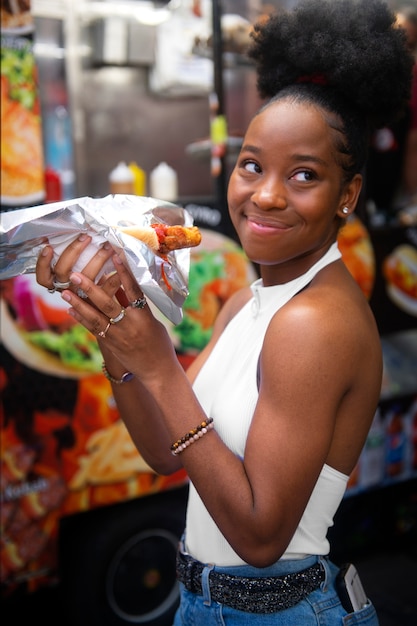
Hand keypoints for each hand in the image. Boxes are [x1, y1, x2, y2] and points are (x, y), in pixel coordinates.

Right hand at [36, 234, 121, 301]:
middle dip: (73, 251)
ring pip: (88, 279)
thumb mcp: (75, 271)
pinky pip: (109, 287)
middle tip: (86, 236)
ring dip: (98, 259)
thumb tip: (78, 233)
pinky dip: (115, 274)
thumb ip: (73, 259)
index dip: (43, 263)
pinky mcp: (103, 302)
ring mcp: (84, 298)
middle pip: (64, 272)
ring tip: (107, 246)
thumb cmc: (88, 283)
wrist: (106, 309)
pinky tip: (120, 261)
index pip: (43, 277)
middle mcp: (68, 291)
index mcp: (57, 285)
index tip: (48, 247)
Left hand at [66, 254, 176, 382]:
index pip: (133, 290)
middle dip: (90, 288)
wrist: (158, 372)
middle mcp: (130, 325)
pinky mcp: (111, 345)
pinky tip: (70, 309)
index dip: (123, 273)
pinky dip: (81, 319)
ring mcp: (119, 336)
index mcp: (145, 317)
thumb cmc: (159, 344)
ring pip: (96, 317)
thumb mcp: (152, 322)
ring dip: (79, 303)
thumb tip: (121, 286)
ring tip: (65, 291)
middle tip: (75, 275)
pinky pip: (93, 329)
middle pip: (108, 303)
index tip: (114, 256)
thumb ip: (137, 306)